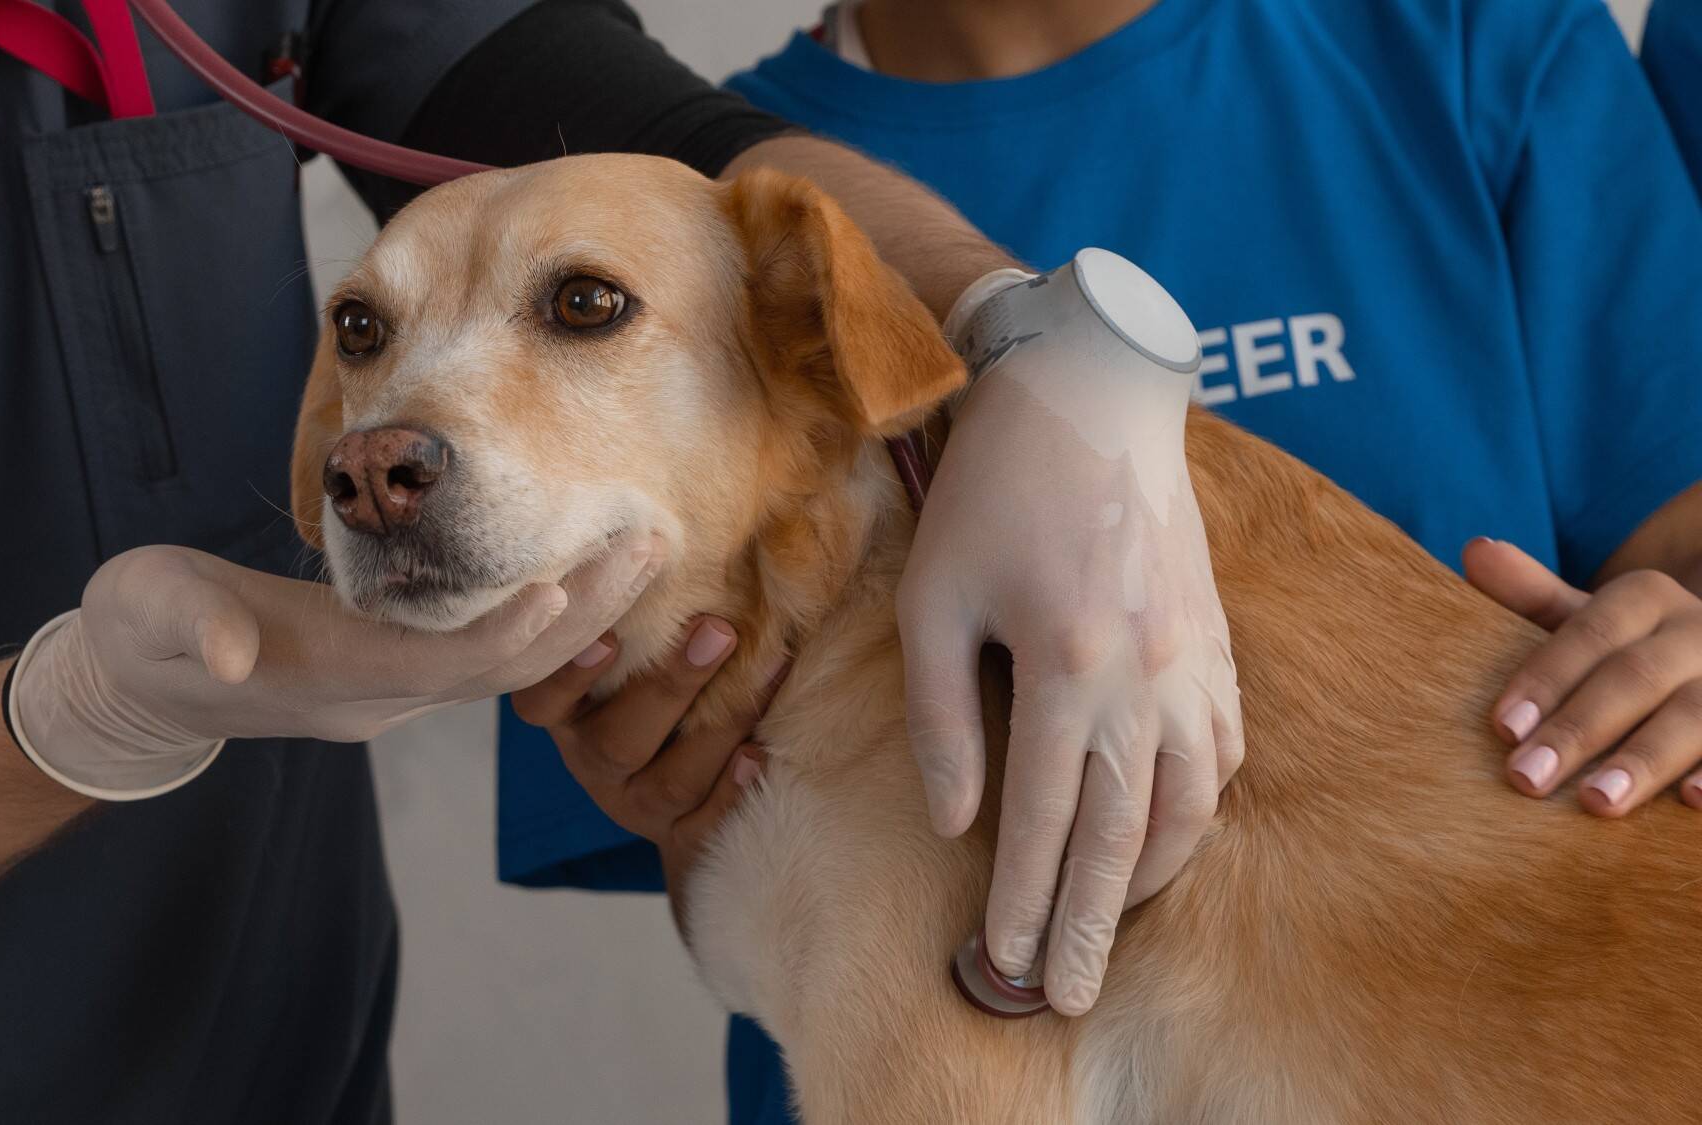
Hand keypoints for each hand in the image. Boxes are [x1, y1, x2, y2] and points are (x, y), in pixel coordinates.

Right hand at [10, 532, 662, 797]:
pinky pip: (491, 655)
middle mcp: (377, 697)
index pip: (438, 665)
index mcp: (329, 677)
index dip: (503, 634)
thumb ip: (194, 627)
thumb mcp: (153, 616)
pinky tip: (590, 575)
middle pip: (500, 669)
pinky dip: (545, 621)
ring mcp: (391, 691)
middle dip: (579, 617)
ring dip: (579, 616)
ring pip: (508, 665)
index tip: (566, 584)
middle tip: (648, 549)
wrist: (137, 688)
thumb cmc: (143, 634)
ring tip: (642, 553)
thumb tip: (231, 652)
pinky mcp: (396, 671)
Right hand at [510, 618, 783, 921]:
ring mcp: (636, 805)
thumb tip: (669, 523)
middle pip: (617, 739)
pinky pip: (704, 825)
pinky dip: (732, 790)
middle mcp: (591, 761)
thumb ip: (639, 604)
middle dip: (670, 684)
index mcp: (564, 715)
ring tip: (765, 670)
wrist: (679, 786)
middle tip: (717, 629)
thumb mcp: (631, 642)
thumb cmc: (651, 679)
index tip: (604, 636)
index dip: (568, 674)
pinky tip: (759, 754)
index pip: (542, 701)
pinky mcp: (680, 837)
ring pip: (668, 782)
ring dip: (718, 724)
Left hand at [900, 258, 1242, 1014]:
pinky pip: (1223, 752)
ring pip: (1187, 806)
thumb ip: (941, 718)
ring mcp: (1195, 662)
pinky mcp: (1218, 643)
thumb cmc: (992, 492)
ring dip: (1150, 880)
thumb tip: (956, 824)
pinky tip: (1170, 836)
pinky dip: (1197, 810)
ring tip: (1113, 927)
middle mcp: (1146, 678)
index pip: (1046, 820)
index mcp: (1068, 666)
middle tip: (1067, 997)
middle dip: (1092, 926)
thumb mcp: (933, 598)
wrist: (1092, 396)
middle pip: (1124, 837)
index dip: (1024, 903)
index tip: (1004, 965)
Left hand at [1465, 537, 1701, 813]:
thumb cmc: (1629, 652)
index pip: (1590, 634)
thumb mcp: (1588, 621)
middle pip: (1635, 678)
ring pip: (1695, 716)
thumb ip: (1534, 596)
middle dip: (1579, 730)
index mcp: (1648, 597)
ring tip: (1597, 803)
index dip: (1546, 680)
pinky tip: (1692, 803)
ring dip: (1646, 760)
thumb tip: (1478, 551)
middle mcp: (1698, 630)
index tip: (1504, 729)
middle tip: (1526, 779)